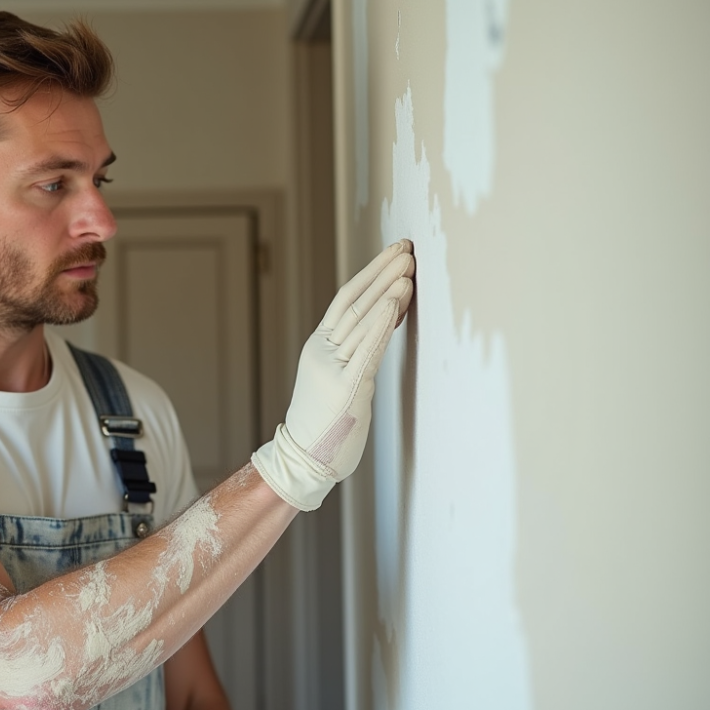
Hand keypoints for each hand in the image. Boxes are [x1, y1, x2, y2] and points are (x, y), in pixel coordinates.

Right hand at [252, 240, 414, 509]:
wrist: (303, 459)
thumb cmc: (326, 424)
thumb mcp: (339, 379)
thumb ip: (356, 351)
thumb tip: (385, 322)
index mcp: (320, 346)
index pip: (346, 299)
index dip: (371, 274)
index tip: (393, 255)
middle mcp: (323, 351)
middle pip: (353, 302)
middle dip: (382, 273)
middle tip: (406, 250)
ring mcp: (332, 368)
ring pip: (360, 320)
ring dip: (386, 291)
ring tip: (407, 269)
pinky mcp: (345, 387)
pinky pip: (366, 349)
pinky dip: (382, 323)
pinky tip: (395, 303)